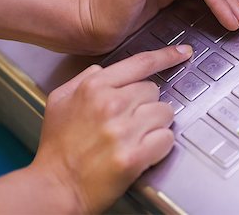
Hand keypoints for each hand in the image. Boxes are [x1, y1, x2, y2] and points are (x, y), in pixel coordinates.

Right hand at [31, 45, 192, 212]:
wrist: (57, 185)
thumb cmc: (58, 146)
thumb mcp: (59, 100)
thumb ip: (82, 79)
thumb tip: (101, 71)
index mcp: (94, 87)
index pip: (140, 63)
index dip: (166, 56)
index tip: (182, 53)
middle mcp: (111, 104)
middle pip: (154, 90)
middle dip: (147, 104)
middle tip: (131, 120)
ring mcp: (123, 130)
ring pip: (165, 113)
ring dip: (156, 124)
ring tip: (136, 136)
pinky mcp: (134, 156)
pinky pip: (167, 139)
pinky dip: (159, 145)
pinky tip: (143, 150)